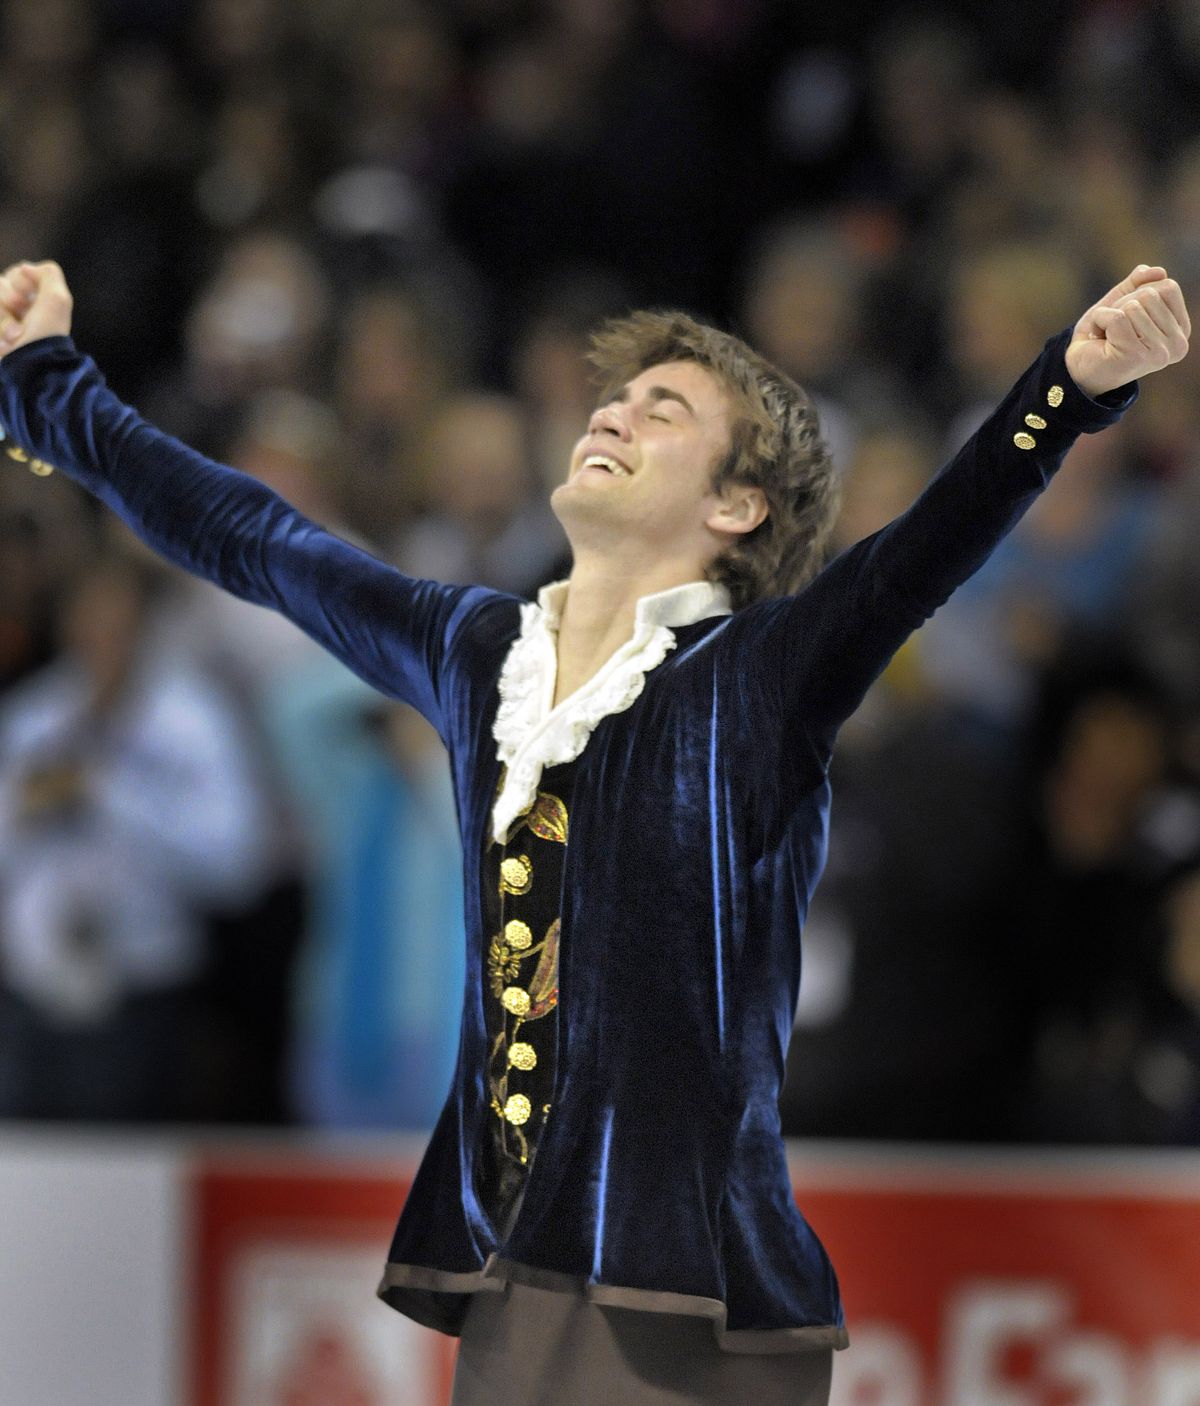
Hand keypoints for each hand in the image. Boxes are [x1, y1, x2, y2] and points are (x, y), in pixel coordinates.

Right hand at [0, 260, 73, 356]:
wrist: (30, 366)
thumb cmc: (45, 333)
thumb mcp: (58, 299)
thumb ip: (48, 274)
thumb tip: (26, 268)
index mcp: (37, 300)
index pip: (15, 274)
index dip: (20, 282)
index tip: (29, 297)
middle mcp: (19, 310)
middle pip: (0, 286)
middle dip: (9, 299)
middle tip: (20, 313)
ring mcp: (5, 323)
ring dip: (3, 319)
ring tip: (14, 336)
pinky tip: (6, 343)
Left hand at [1065, 264, 1189, 397]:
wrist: (1077, 366)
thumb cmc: (1103, 335)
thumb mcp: (1122, 302)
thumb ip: (1139, 283)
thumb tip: (1158, 271)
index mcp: (1181, 330)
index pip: (1168, 287)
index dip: (1140, 292)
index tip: (1129, 315)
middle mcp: (1177, 344)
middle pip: (1150, 294)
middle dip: (1123, 304)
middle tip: (1115, 328)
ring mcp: (1159, 352)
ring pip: (1133, 305)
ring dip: (1111, 315)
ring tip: (1109, 335)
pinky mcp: (1136, 355)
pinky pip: (1117, 317)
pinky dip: (1100, 320)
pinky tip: (1101, 339)